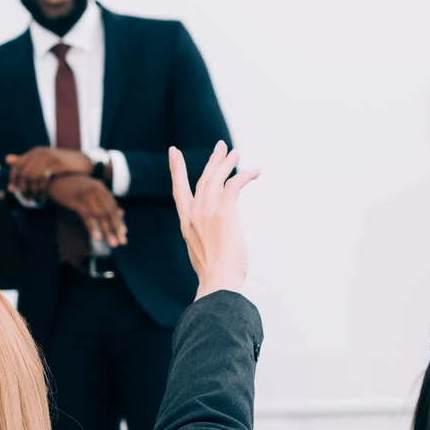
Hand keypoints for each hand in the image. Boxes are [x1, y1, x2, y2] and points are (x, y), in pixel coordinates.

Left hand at [7, 146, 94, 198]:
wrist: (82, 162)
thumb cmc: (62, 164)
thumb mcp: (43, 161)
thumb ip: (26, 161)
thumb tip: (6, 158)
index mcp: (34, 152)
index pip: (17, 166)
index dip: (13, 179)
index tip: (12, 190)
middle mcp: (39, 153)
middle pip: (23, 172)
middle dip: (23, 187)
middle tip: (26, 198)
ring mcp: (48, 157)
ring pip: (31, 176)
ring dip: (32, 190)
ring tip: (35, 198)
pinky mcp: (56, 163)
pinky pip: (43, 178)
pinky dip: (41, 189)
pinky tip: (44, 196)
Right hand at [47, 172, 126, 247]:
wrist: (55, 176)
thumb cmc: (73, 186)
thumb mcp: (91, 192)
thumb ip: (105, 201)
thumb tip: (122, 213)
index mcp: (101, 188)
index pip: (113, 207)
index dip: (119, 221)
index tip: (123, 234)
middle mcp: (96, 190)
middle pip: (109, 212)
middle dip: (116, 228)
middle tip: (121, 242)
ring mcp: (86, 194)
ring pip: (100, 215)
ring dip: (107, 231)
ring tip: (112, 243)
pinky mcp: (75, 200)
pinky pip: (86, 215)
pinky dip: (92, 227)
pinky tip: (97, 237)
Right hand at [168, 141, 255, 297]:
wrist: (218, 282)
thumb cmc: (215, 277)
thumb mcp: (202, 254)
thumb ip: (205, 240)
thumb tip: (216, 240)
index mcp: (186, 224)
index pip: (179, 190)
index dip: (176, 170)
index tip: (174, 153)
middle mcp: (194, 214)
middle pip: (201, 179)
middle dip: (212, 161)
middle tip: (221, 147)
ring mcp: (207, 212)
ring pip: (216, 177)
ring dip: (227, 163)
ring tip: (236, 152)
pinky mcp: (224, 212)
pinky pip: (234, 184)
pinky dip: (245, 175)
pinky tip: (255, 171)